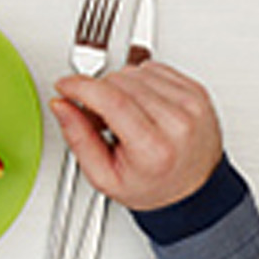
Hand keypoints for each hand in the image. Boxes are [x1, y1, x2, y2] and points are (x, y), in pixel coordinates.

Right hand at [52, 62, 223, 210]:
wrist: (195, 190)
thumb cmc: (153, 184)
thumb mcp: (105, 177)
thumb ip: (78, 138)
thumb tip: (61, 105)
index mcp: (155, 149)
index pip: (111, 100)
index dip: (80, 86)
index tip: (64, 86)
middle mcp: (178, 124)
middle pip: (118, 82)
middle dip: (98, 93)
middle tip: (101, 118)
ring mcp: (191, 105)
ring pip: (133, 71)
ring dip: (119, 86)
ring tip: (124, 113)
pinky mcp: (197, 92)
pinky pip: (152, 68)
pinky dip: (139, 80)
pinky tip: (141, 103)